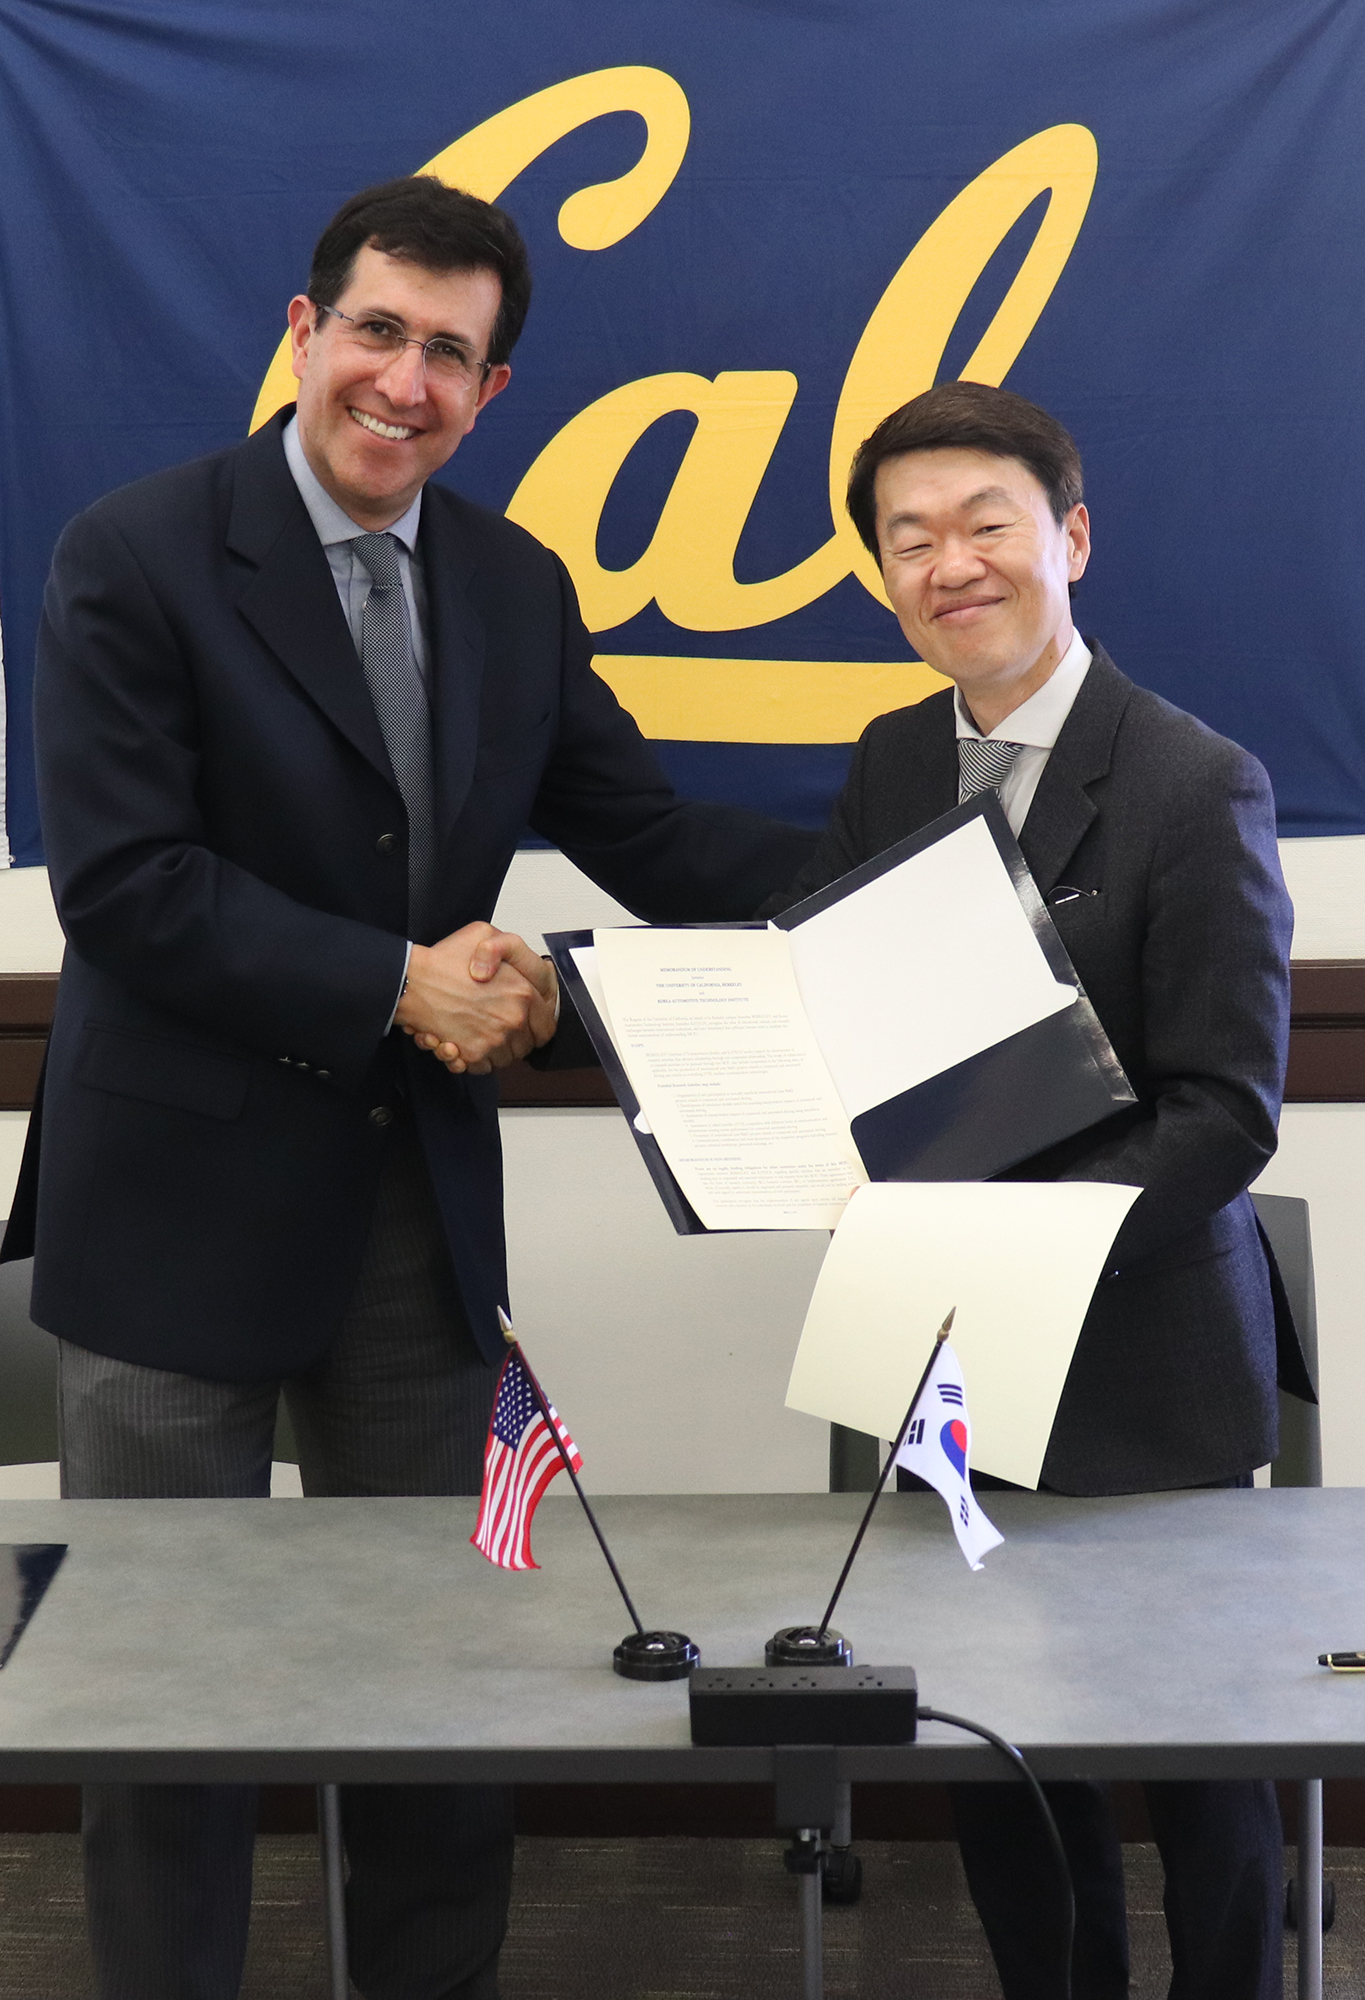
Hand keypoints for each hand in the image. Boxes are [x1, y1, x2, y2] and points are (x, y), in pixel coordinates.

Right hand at [396, 923, 557, 1074]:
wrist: (412, 982)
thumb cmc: (442, 962)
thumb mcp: (483, 934)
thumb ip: (508, 947)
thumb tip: (519, 962)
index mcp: (522, 992)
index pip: (546, 1023)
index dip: (536, 1025)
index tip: (527, 1026)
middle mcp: (513, 1018)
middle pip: (527, 1044)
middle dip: (515, 1039)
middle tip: (497, 1028)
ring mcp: (494, 1039)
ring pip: (506, 1058)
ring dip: (495, 1050)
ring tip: (478, 1033)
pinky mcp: (473, 1054)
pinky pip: (484, 1067)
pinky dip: (476, 1060)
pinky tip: (466, 1044)